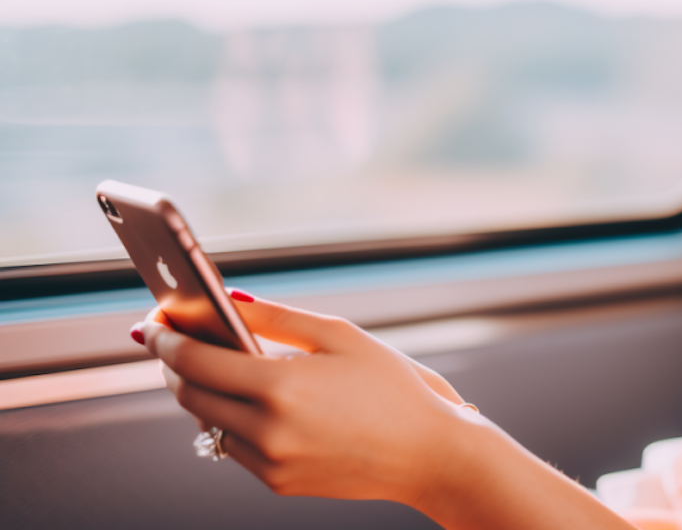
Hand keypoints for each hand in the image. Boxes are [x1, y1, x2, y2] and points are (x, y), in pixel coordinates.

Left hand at [135, 292, 477, 506]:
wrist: (427, 454)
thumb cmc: (391, 387)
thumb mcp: (339, 336)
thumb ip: (276, 318)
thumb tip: (225, 300)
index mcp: (280, 386)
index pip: (194, 359)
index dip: (166, 337)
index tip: (152, 320)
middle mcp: (266, 429)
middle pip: (189, 394)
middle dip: (173, 363)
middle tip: (173, 339)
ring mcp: (270, 462)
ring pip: (207, 423)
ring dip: (200, 392)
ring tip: (210, 365)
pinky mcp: (277, 483)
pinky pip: (235, 447)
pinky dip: (231, 420)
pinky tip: (249, 399)